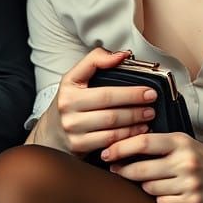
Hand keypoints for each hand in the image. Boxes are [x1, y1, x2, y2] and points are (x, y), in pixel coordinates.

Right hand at [34, 48, 155, 154]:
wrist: (51, 132)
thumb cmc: (70, 102)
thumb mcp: (75, 77)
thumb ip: (96, 60)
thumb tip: (122, 55)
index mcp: (69, 88)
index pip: (104, 90)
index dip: (129, 90)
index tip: (148, 88)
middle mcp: (68, 109)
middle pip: (110, 109)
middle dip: (135, 106)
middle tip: (152, 102)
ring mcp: (72, 130)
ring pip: (111, 127)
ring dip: (134, 122)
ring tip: (148, 115)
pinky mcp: (78, 146)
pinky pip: (108, 142)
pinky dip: (127, 137)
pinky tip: (138, 131)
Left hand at [104, 133, 202, 202]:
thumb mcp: (187, 144)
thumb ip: (161, 144)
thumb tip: (124, 147)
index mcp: (182, 142)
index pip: (143, 142)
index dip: (120, 147)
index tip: (106, 152)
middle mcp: (185, 161)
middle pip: (140, 169)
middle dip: (124, 171)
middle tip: (116, 170)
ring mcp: (190, 183)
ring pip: (149, 188)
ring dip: (146, 186)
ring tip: (157, 181)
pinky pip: (162, 202)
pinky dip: (162, 199)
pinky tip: (171, 194)